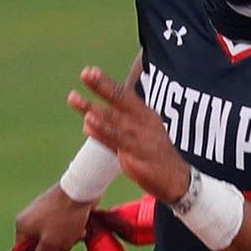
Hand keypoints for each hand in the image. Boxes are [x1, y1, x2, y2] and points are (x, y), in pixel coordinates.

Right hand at [13, 183, 94, 250]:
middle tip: (66, 244)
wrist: (83, 190)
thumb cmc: (64, 217)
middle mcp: (30, 218)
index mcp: (23, 226)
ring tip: (77, 233)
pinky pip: (63, 229)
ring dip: (67, 241)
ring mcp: (45, 213)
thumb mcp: (51, 244)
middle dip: (57, 250)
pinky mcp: (59, 210)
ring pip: (54, 239)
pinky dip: (72, 232)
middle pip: (41, 247)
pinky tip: (82, 229)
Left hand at [68, 67, 190, 203]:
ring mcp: (140, 137)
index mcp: (146, 114)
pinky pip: (115, 141)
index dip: (107, 82)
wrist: (176, 179)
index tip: (90, 71)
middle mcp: (144, 122)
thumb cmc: (155, 155)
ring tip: (74, 97)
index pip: (125, 94)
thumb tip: (89, 117)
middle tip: (85, 73)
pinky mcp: (136, 154)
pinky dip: (101, 131)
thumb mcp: (141, 134)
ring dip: (92, 108)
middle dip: (102, 86)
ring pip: (113, 119)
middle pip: (120, 100)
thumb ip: (114, 126)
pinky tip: (87, 124)